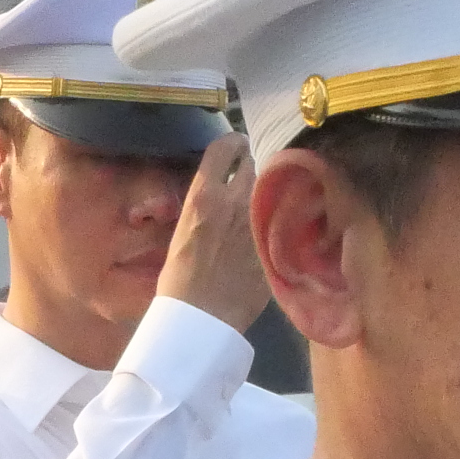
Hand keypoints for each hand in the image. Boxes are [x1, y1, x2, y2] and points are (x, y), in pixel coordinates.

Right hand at [156, 133, 268, 332]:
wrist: (200, 317)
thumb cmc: (179, 278)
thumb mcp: (183, 230)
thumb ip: (206, 206)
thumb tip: (218, 194)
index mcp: (205, 195)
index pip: (224, 147)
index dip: (231, 141)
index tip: (235, 145)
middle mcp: (235, 200)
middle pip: (251, 164)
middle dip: (248, 167)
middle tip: (247, 176)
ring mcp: (259, 221)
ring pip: (268, 190)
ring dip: (264, 192)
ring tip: (260, 202)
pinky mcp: (274, 243)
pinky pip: (280, 220)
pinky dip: (276, 220)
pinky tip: (273, 230)